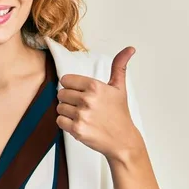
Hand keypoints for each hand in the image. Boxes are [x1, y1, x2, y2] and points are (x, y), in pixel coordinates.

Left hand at [56, 47, 145, 162]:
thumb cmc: (119, 113)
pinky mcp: (77, 130)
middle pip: (61, 94)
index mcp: (95, 86)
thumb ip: (119, 66)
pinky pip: (59, 121)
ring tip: (82, 116)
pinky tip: (79, 124)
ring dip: (68, 112)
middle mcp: (87, 99)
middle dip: (69, 100)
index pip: (65, 80)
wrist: (123, 140)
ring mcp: (82, 115)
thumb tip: (129, 48)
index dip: (71, 87)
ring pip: (59, 107)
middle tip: (83, 106)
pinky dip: (66, 123)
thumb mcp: (119, 88)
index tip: (81, 93)